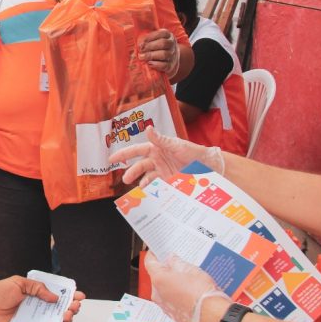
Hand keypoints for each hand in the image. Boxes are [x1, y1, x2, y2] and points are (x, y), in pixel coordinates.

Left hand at [0, 276, 84, 321]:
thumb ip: (38, 288)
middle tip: (74, 307)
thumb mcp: (19, 283)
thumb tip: (55, 296)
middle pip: (59, 310)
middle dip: (71, 308)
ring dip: (65, 320)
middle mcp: (36, 308)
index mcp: (35, 294)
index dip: (69, 296)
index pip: (57, 295)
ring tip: (68, 317)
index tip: (79, 296)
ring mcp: (33, 321)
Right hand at [109, 125, 224, 186]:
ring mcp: (162, 171)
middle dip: (131, 172)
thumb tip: (147, 129)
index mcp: (156, 148)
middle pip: (139, 166)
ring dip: (141, 182)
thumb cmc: (193, 152)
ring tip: (140, 187)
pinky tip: (150, 192)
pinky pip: (156, 185)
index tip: (111, 159)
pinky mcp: (168, 181)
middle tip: (125, 179)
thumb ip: (161, 139)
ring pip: (146, 177)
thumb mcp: (177, 145)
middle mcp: (157, 160)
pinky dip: (152, 189)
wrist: (209, 166)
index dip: (124, 154)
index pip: (136, 150)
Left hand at [138, 29, 178, 76]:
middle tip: (140, 50)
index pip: (162, 33)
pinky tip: (149, 64)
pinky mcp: (171, 66)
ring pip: (164, 54)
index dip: (151, 37)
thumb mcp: (153, 40)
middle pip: (163, 43)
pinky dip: (156, 65)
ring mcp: (173, 55)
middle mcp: (172, 44)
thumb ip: (145, 35)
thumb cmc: (157, 48)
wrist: (170, 61)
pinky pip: (165, 65)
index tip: (141, 42)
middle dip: (150, 46)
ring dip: (151, 55)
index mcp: (168, 36)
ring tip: (141, 57)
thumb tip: (128, 29)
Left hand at [144, 252, 229, 321]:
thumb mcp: (191, 270)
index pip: (149, 263)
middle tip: (178, 266)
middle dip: (166, 271)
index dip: (153, 255)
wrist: (212, 316)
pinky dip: (177, 296)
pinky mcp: (172, 315)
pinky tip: (189, 293)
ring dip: (172, 284)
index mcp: (159, 279)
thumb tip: (171, 259)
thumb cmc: (202, 294)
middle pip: (157, 277)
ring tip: (188, 281)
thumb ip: (177, 262)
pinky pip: (171, 301)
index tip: (156, 251)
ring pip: (164, 290)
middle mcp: (157, 294)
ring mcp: (164, 306)